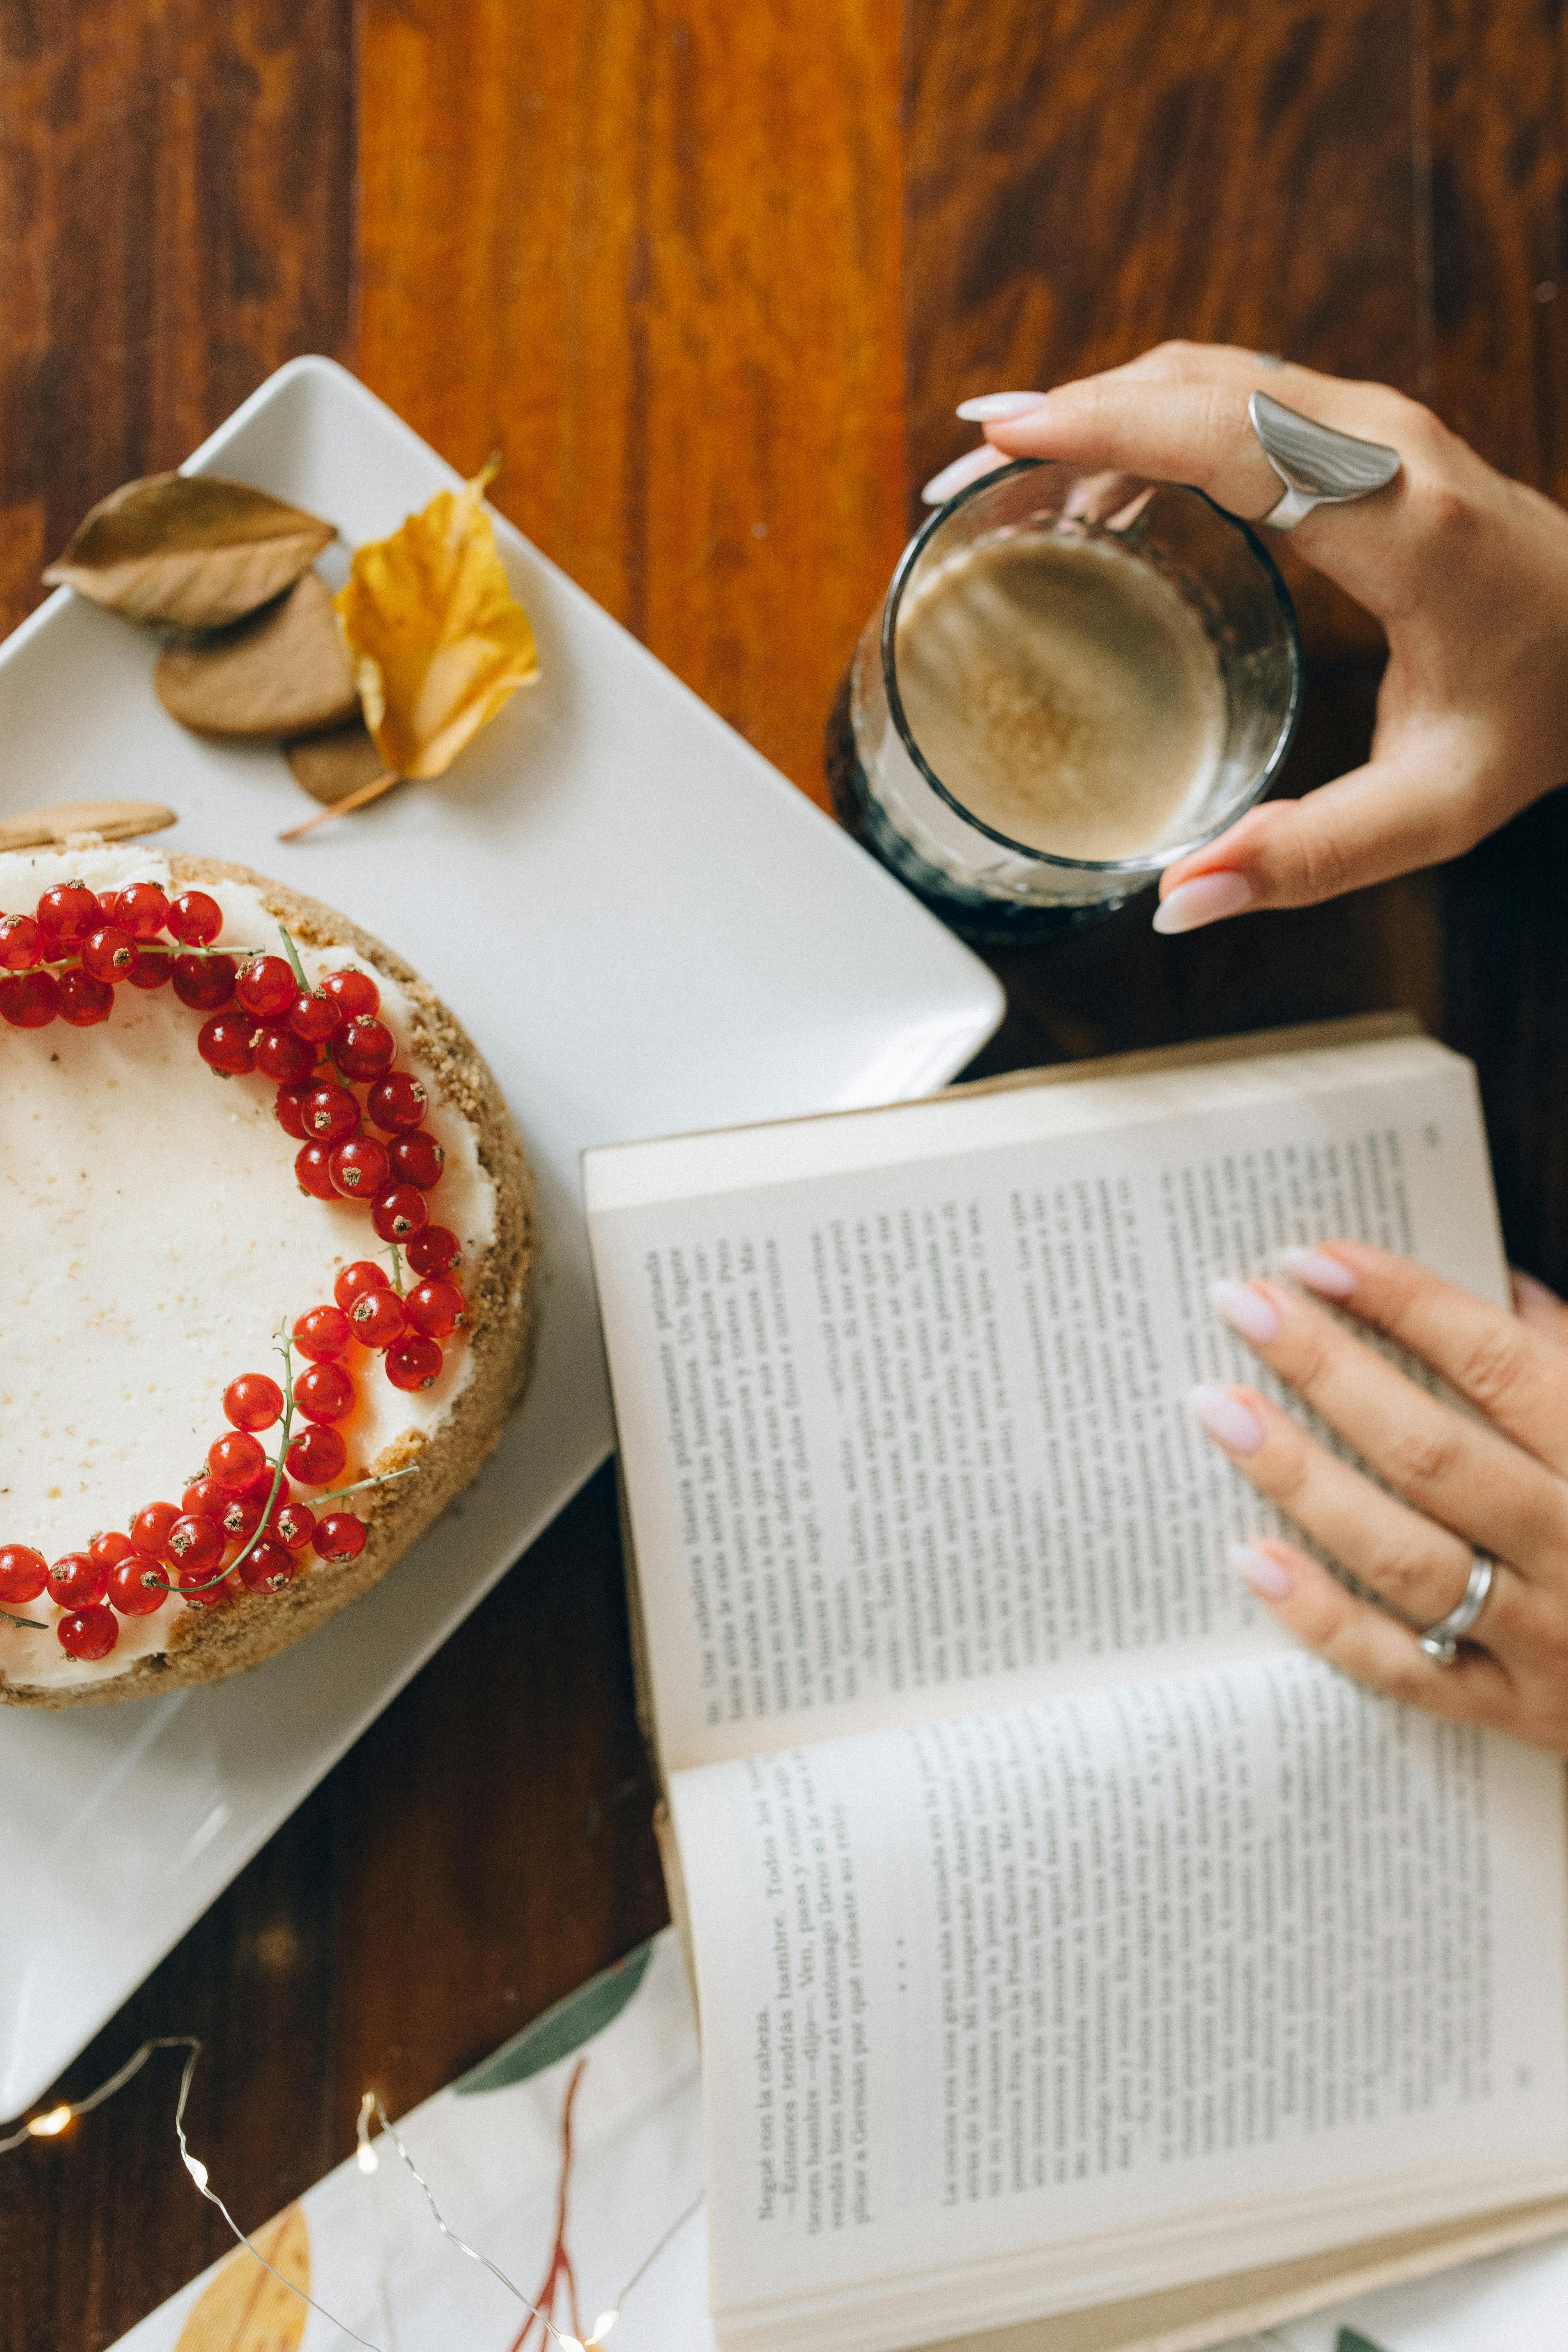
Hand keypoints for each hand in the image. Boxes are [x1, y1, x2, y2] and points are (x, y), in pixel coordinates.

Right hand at [931, 346, 1567, 931]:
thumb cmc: (1537, 710)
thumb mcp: (1437, 809)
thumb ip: (1310, 859)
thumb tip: (1180, 901)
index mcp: (1401, 525)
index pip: (1231, 438)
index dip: (1106, 426)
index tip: (1003, 438)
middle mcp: (1389, 444)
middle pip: (1200, 385)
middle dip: (1072, 407)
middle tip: (964, 461)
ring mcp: (1379, 424)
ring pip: (1213, 377)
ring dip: (1104, 404)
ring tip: (1002, 465)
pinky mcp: (1366, 431)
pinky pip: (1237, 399)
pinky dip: (1151, 419)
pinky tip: (1095, 483)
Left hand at [1190, 1243, 1567, 1752]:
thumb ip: (1560, 1352)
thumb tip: (1484, 1276)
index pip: (1496, 1361)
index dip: (1402, 1301)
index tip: (1311, 1260)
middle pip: (1432, 1453)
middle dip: (1327, 1371)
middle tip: (1240, 1307)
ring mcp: (1543, 1634)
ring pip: (1404, 1556)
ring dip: (1301, 1479)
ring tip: (1219, 1410)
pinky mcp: (1509, 1708)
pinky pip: (1399, 1666)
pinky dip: (1320, 1614)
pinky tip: (1249, 1555)